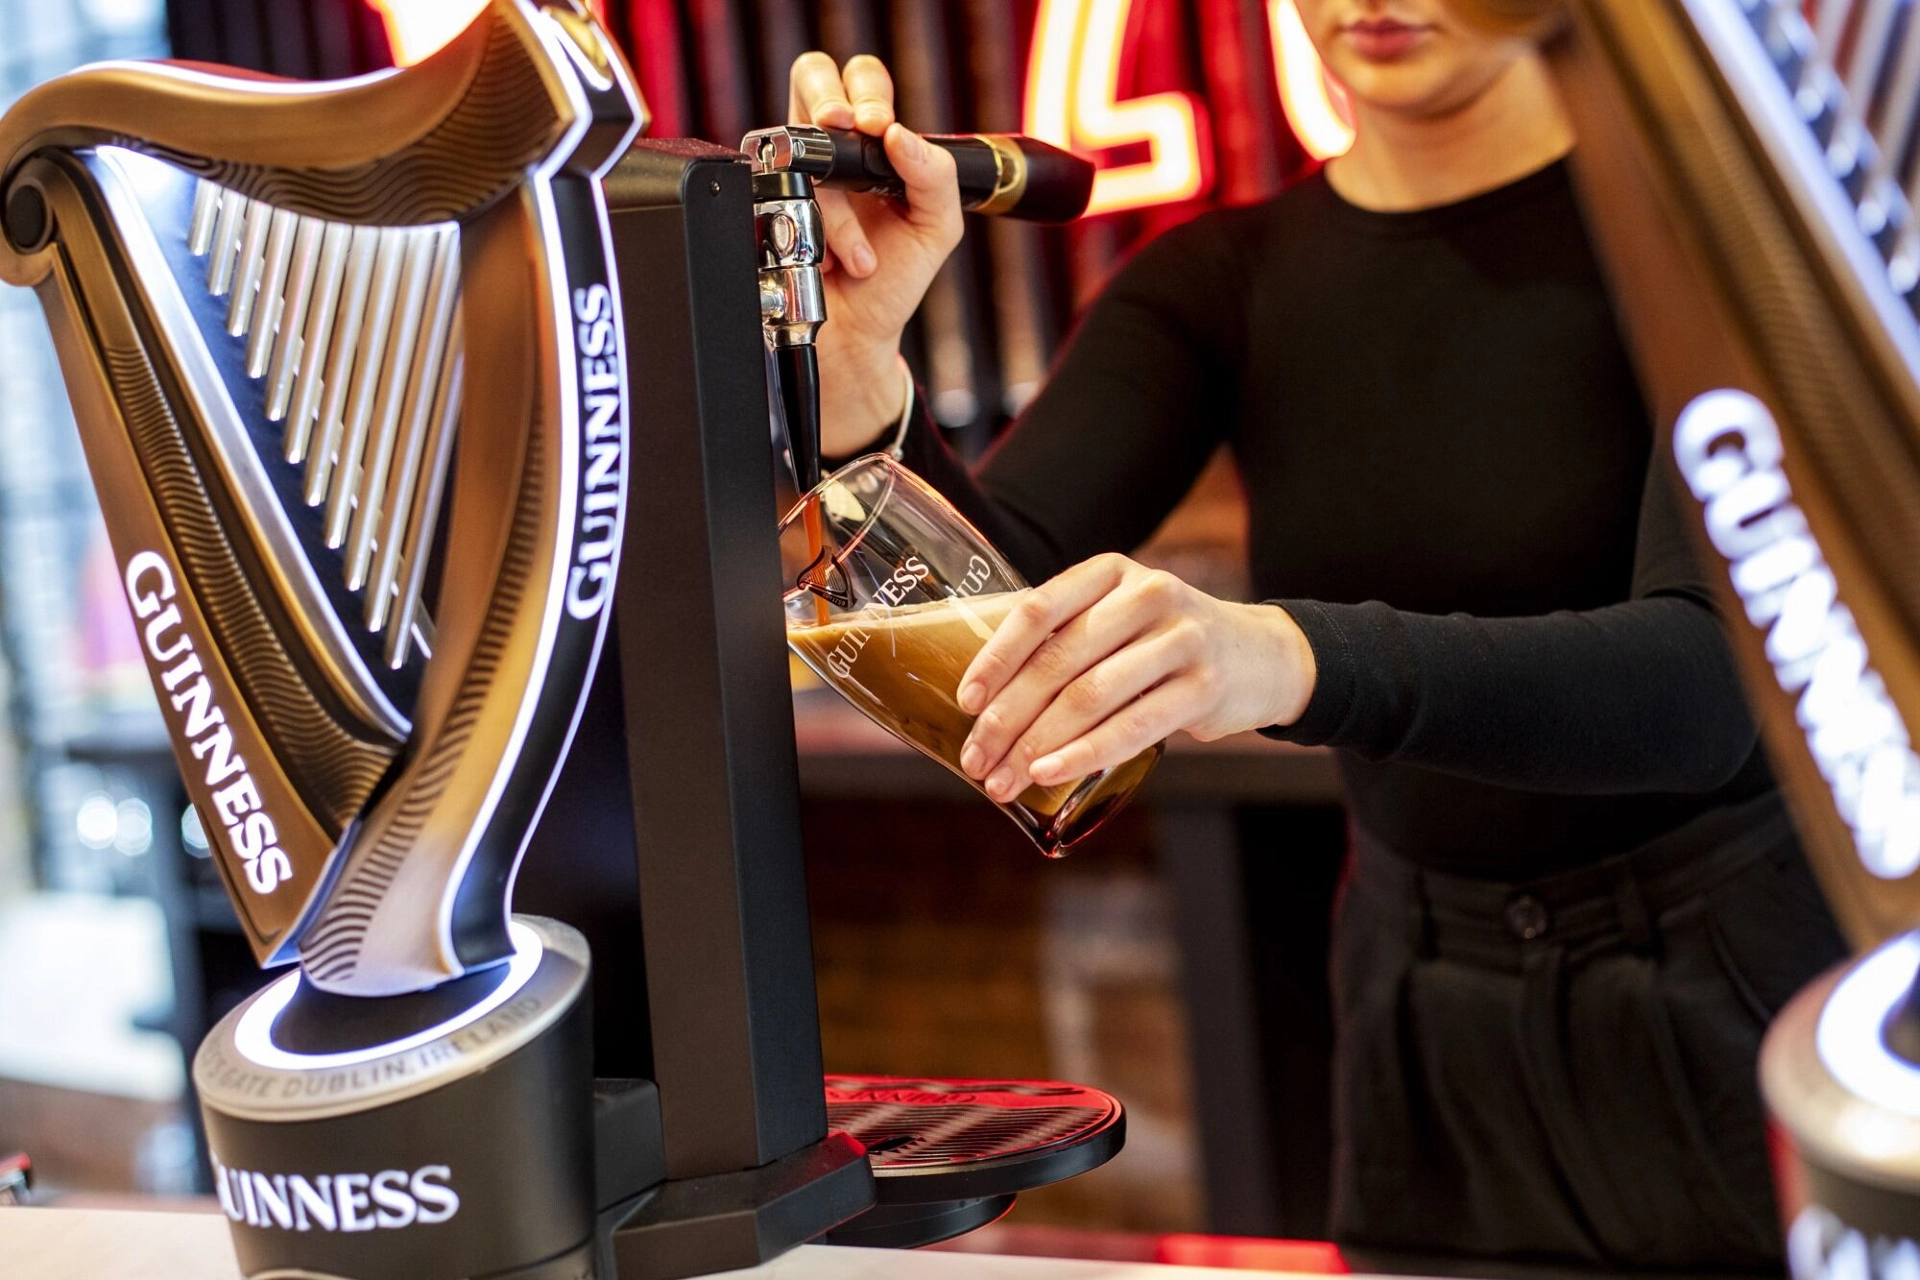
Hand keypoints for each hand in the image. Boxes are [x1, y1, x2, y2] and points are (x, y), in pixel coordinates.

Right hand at [788, 52, 965, 454]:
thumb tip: (902, 136)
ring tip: (860, 253)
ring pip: (793, 145)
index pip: (863, 80)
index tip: (878, 126)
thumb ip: (935, 175)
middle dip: (828, 98)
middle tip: (846, 128)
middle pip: (811, 75)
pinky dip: (814, 236)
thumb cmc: (893, 277)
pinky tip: (832, 262)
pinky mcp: (763, 206)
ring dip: (835, 204)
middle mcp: (827, 148)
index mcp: (872, 142)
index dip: (866, 90)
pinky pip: (776, 197)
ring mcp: (790, 173)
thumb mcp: (936, 227)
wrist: (855, 333)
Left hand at [955, 555, 1318, 801]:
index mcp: (1110, 573)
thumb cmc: (1162, 644)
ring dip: (1037, 745)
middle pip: (1058, 661)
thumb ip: (1064, 638)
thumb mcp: (1118, 617)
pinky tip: (1050, 774)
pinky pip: (1133, 727)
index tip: (966, 702)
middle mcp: (1146, 595)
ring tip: (1004, 780)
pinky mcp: (1204, 686)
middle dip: (1007, 718)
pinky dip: (1084, 754)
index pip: (1039, 611)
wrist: (1259, 656)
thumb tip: (982, 698)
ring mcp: (1180, 638)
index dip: (996, 658)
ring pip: (1090, 697)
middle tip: (976, 760)